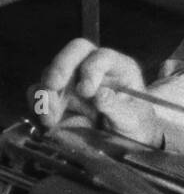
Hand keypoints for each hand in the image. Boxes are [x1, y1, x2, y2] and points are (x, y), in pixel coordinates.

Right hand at [29, 39, 162, 144]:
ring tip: (51, 115)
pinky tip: (46, 119)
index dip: (92, 69)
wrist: (126, 143)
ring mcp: (75, 82)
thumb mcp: (133, 119)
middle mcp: (95, 69)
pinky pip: (39, 92)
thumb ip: (116, 107)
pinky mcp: (58, 98)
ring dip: (47, 91)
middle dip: (61, 66)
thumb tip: (99, 95)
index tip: (87, 90)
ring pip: (53, 72)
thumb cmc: (136, 126)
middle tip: (53, 84)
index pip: (103, 56)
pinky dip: (37, 103)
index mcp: (120, 68)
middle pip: (75, 51)